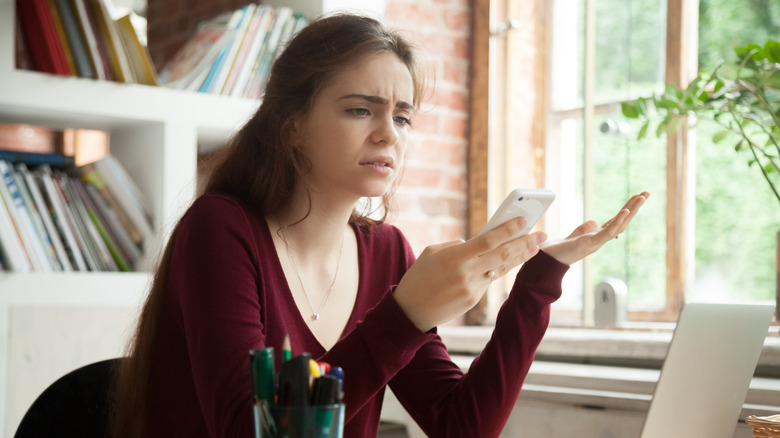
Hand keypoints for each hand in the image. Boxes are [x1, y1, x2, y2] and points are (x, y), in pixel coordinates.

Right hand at [394, 217, 547, 331]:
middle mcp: (467, 273)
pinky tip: (506, 261)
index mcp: (455, 257)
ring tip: (534, 247)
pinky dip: (496, 270)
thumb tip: (476, 243)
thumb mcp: (432, 253)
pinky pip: (488, 280)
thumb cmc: (418, 277)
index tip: (524, 220)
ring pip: (500, 269)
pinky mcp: (474, 300)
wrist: (410, 312)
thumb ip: (456, 246)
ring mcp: (472, 289)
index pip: (488, 240)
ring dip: (519, 257)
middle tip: (542, 234)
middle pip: (503, 255)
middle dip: (525, 243)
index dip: (508, 230)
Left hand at [541, 192, 649, 265]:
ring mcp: (596, 242)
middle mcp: (600, 239)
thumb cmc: (557, 251)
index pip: (616, 220)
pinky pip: (608, 233)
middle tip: (646, 193)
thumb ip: (584, 229)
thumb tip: (594, 222)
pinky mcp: (590, 244)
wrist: (546, 262)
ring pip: (619, 225)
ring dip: (631, 211)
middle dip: (635, 207)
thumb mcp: (573, 236)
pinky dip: (617, 221)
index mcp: (596, 236)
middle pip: (622, 221)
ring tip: (642, 197)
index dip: (627, 209)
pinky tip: (626, 210)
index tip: (637, 197)